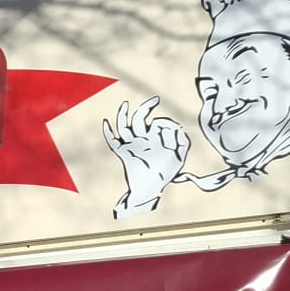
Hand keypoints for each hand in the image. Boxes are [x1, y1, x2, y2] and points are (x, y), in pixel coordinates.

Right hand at [101, 98, 188, 217]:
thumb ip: (183, 142)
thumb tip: (178, 127)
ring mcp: (132, 145)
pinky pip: (113, 141)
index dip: (166, 122)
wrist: (151, 190)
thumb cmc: (165, 174)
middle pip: (140, 118)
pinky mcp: (124, 153)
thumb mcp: (180, 157)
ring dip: (123, 114)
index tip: (174, 128)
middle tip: (155, 100)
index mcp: (154, 139)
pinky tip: (106, 123)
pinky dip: (108, 132)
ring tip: (125, 104)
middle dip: (146, 107)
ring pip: (124, 126)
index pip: (157, 123)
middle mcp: (142, 139)